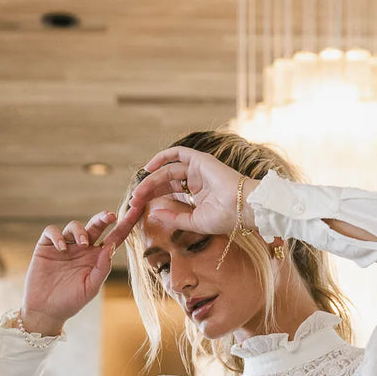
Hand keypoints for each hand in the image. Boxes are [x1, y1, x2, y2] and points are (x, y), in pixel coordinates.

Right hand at [20, 203, 145, 332]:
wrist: (46, 310)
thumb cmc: (71, 301)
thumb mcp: (91, 287)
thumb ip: (102, 268)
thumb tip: (111, 247)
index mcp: (97, 258)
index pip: (114, 238)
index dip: (126, 225)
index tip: (137, 211)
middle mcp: (82, 249)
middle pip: (95, 226)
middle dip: (103, 218)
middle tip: (110, 216)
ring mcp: (65, 246)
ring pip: (74, 226)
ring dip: (80, 231)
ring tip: (82, 244)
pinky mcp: (46, 246)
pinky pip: (52, 232)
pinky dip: (57, 236)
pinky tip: (62, 248)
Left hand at [127, 145, 259, 237]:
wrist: (242, 208)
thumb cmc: (224, 218)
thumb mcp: (193, 222)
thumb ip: (174, 218)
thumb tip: (153, 214)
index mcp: (197, 197)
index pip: (170, 194)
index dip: (153, 200)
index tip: (139, 209)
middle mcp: (196, 182)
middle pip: (166, 182)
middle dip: (148, 191)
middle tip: (134, 201)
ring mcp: (198, 170)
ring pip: (168, 171)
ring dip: (151, 180)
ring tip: (139, 192)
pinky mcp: (200, 160)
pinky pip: (177, 153)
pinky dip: (162, 157)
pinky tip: (149, 169)